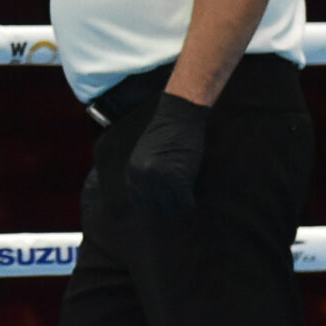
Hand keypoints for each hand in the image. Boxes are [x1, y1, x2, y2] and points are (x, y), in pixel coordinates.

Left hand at [125, 92, 209, 220]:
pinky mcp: (178, 178)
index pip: (140, 202)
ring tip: (186, 196)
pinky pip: (185, 203)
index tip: (166, 200)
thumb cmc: (167, 134)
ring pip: (171, 208)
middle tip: (179, 199)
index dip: (155, 203)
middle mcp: (142, 177)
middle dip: (168, 206)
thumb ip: (145, 175)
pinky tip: (192, 193)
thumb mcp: (147, 155)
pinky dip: (190, 202)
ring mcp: (159, 178)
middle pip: (155, 208)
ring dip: (179, 205)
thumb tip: (153, 198)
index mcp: (132, 171)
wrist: (179, 117)